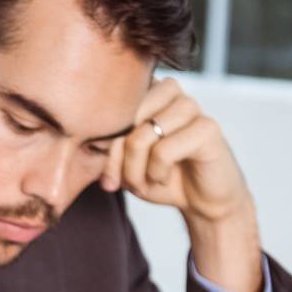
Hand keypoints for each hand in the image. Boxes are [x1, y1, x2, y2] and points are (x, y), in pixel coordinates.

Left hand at [100, 78, 262, 291]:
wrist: (202, 201)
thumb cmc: (161, 176)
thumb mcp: (124, 163)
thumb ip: (107, 147)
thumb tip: (84, 140)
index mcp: (146, 90)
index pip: (109, 109)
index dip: (102, 146)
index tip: (107, 178)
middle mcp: (169, 90)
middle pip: (122, 121)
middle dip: (116, 160)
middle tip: (125, 183)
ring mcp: (190, 106)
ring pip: (141, 136)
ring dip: (135, 170)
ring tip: (146, 182)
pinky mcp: (207, 127)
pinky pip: (163, 151)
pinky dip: (157, 173)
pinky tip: (165, 178)